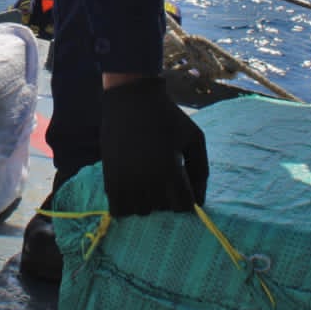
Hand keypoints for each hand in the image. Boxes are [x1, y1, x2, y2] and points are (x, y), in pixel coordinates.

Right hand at [98, 76, 208, 215]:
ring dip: (147, 202)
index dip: (188, 198)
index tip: (184, 185)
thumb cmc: (168, 117)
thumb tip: (200, 202)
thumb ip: (201, 171)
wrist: (131, 98)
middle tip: (165, 178)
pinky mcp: (109, 177)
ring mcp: (125, 180)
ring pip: (141, 211)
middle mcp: (146, 179)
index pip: (184, 207)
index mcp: (170, 170)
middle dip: (168, 197)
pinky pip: (118, 209)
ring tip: (149, 182)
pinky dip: (127, 203)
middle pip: (163, 209)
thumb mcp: (194, 138)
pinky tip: (133, 186)